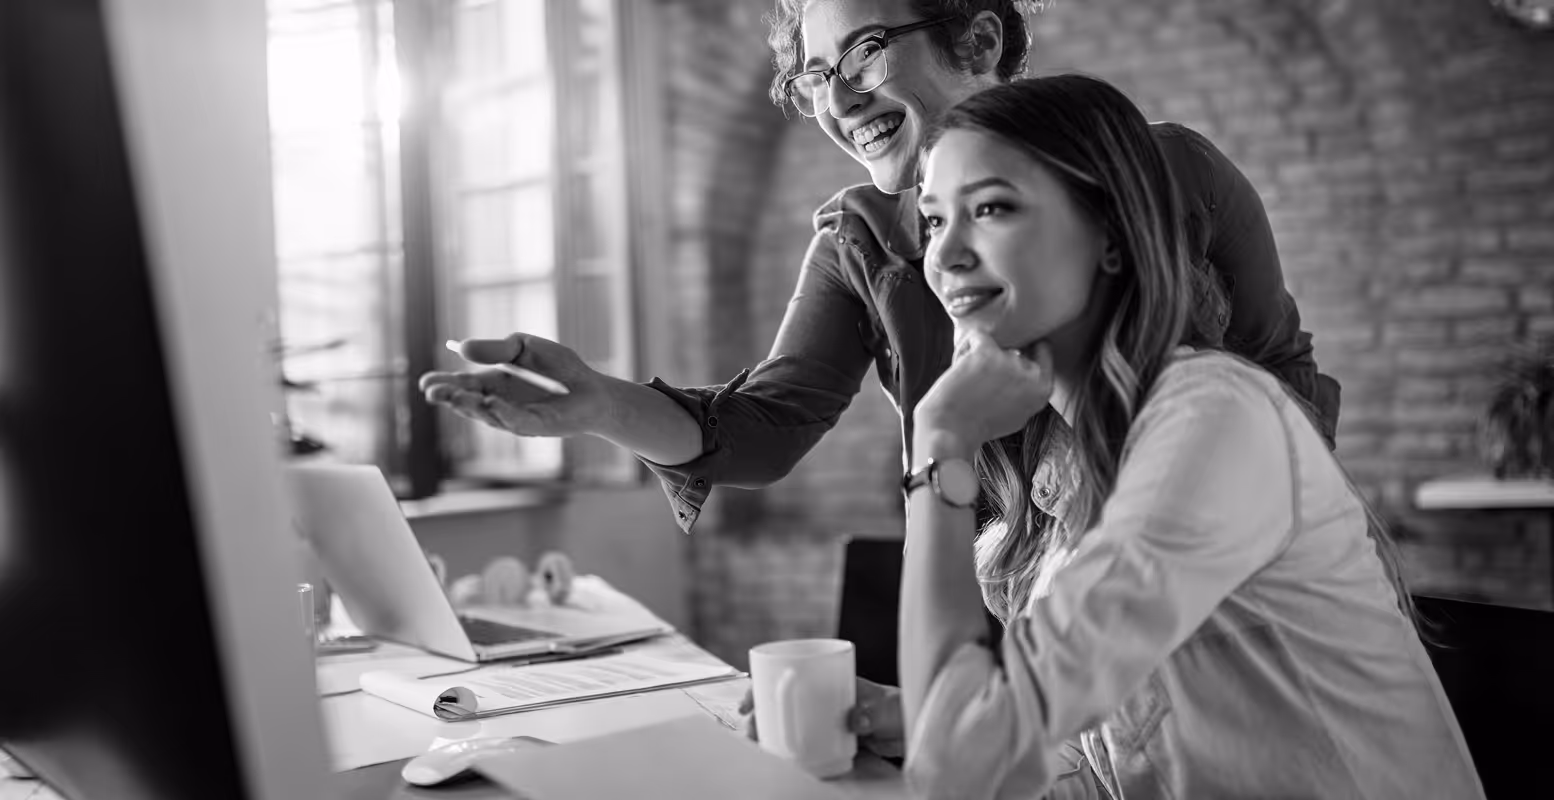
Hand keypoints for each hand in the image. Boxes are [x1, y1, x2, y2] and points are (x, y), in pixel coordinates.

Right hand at [418, 333, 612, 437]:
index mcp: (493, 383)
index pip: (462, 384)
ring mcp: (516, 417)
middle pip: (468, 402)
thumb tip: (463, 348)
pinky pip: (516, 421)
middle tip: (431, 392)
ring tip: (454, 396)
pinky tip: (490, 404)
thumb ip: (497, 348)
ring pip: (487, 414)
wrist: (594, 388)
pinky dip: (503, 413)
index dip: (443, 383)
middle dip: (449, 398)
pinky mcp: (537, 427)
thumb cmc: (561, 368)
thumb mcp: (525, 347)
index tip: (424, 382)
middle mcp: (499, 403)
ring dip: (470, 406)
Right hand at [737, 677, 903, 758]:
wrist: (910, 726)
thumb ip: (869, 714)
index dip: (763, 686)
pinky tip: (784, 757)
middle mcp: (822, 697)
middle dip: (762, 715)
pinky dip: (792, 748)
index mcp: (828, 679)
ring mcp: (825, 717)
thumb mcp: (883, 707)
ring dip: (774, 732)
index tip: (750, 702)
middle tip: (751, 730)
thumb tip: (852, 720)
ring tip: (762, 745)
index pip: (787, 675)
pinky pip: (805, 741)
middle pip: (782, 701)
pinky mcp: (831, 737)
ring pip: (791, 722)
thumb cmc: (897, 707)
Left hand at [914, 330, 1054, 452]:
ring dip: (978, 355)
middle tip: (980, 380)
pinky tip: (957, 366)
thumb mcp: (1018, 414)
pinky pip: (976, 336)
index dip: (1027, 348)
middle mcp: (1030, 374)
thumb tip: (1025, 363)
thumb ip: (1026, 390)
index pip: (1044, 352)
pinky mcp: (987, 352)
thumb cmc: (979, 425)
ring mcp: (1010, 361)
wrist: (951, 430)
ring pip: (994, 342)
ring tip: (966, 379)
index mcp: (1042, 390)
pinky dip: (964, 347)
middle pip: (1014, 349)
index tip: (1010, 354)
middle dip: (996, 358)